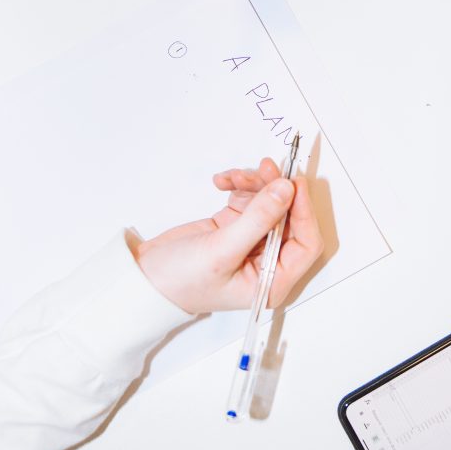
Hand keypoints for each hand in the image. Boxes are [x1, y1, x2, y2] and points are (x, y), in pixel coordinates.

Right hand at [129, 157, 323, 314]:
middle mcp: (267, 262)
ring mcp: (252, 242)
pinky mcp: (236, 226)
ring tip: (233, 177)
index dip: (304, 212)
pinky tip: (222, 182)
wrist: (145, 278)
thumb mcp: (222, 251)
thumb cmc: (181, 282)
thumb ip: (258, 219)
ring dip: (255, 184)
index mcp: (272, 281)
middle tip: (265, 168)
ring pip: (269, 202)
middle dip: (276, 190)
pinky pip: (249, 198)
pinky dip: (239, 185)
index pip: (305, 243)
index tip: (294, 184)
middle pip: (289, 217)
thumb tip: (286, 190)